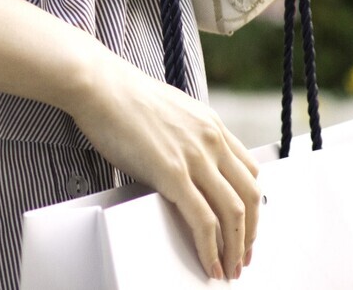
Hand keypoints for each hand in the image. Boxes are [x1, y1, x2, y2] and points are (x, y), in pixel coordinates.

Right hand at [69, 50, 262, 280]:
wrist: (99, 85)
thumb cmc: (122, 96)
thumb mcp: (171, 111)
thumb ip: (186, 136)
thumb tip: (185, 164)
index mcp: (212, 124)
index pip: (250, 172)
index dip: (253, 206)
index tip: (247, 225)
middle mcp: (211, 141)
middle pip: (250, 196)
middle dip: (250, 233)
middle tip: (243, 255)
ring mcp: (194, 157)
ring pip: (234, 213)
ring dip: (235, 247)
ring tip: (229, 267)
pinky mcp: (172, 173)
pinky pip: (202, 220)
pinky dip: (210, 247)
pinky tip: (208, 262)